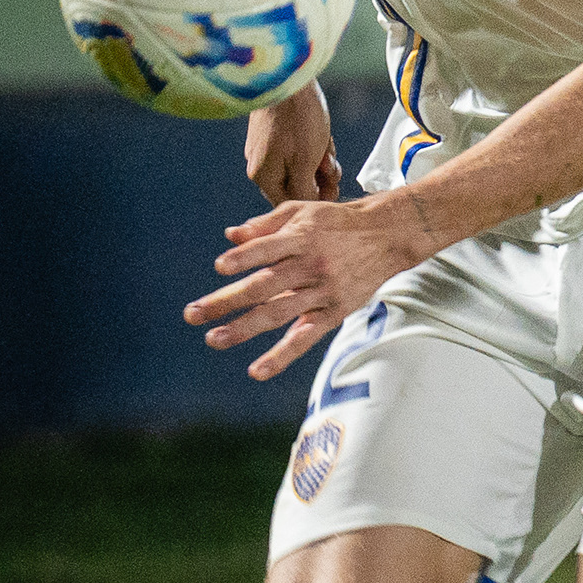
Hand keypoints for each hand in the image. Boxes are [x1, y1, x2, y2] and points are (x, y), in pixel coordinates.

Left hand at [186, 194, 428, 380]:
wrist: (389, 234)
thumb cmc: (338, 221)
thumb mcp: (303, 211)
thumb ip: (265, 223)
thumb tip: (230, 236)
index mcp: (300, 237)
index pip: (267, 249)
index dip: (244, 257)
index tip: (220, 267)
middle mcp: (310, 265)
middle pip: (264, 285)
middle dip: (226, 300)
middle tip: (193, 313)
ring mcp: (323, 291)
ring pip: (279, 312)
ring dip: (244, 328)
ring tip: (213, 339)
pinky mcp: (334, 312)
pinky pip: (305, 337)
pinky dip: (282, 355)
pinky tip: (258, 371)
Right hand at [246, 84, 342, 205]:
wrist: (285, 77)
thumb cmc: (297, 120)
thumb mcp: (305, 162)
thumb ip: (304, 190)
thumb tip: (306, 206)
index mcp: (264, 177)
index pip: (290, 203)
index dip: (315, 198)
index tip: (332, 186)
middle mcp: (260, 166)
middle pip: (298, 184)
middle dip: (321, 176)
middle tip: (330, 163)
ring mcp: (266, 149)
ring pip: (302, 166)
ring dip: (321, 159)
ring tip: (326, 144)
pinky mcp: (275, 134)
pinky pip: (300, 149)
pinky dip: (316, 145)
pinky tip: (323, 135)